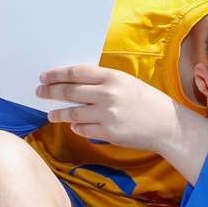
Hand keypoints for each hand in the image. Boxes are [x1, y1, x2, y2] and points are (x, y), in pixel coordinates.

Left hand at [38, 65, 186, 152]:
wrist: (168, 124)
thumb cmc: (145, 100)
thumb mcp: (125, 82)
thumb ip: (101, 81)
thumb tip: (70, 82)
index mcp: (112, 77)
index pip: (75, 73)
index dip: (56, 75)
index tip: (44, 77)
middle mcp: (108, 94)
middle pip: (69, 92)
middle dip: (50, 92)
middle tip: (39, 92)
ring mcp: (107, 115)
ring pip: (72, 113)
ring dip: (58, 114)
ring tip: (51, 114)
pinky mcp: (108, 133)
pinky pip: (82, 129)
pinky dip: (76, 127)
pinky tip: (73, 125)